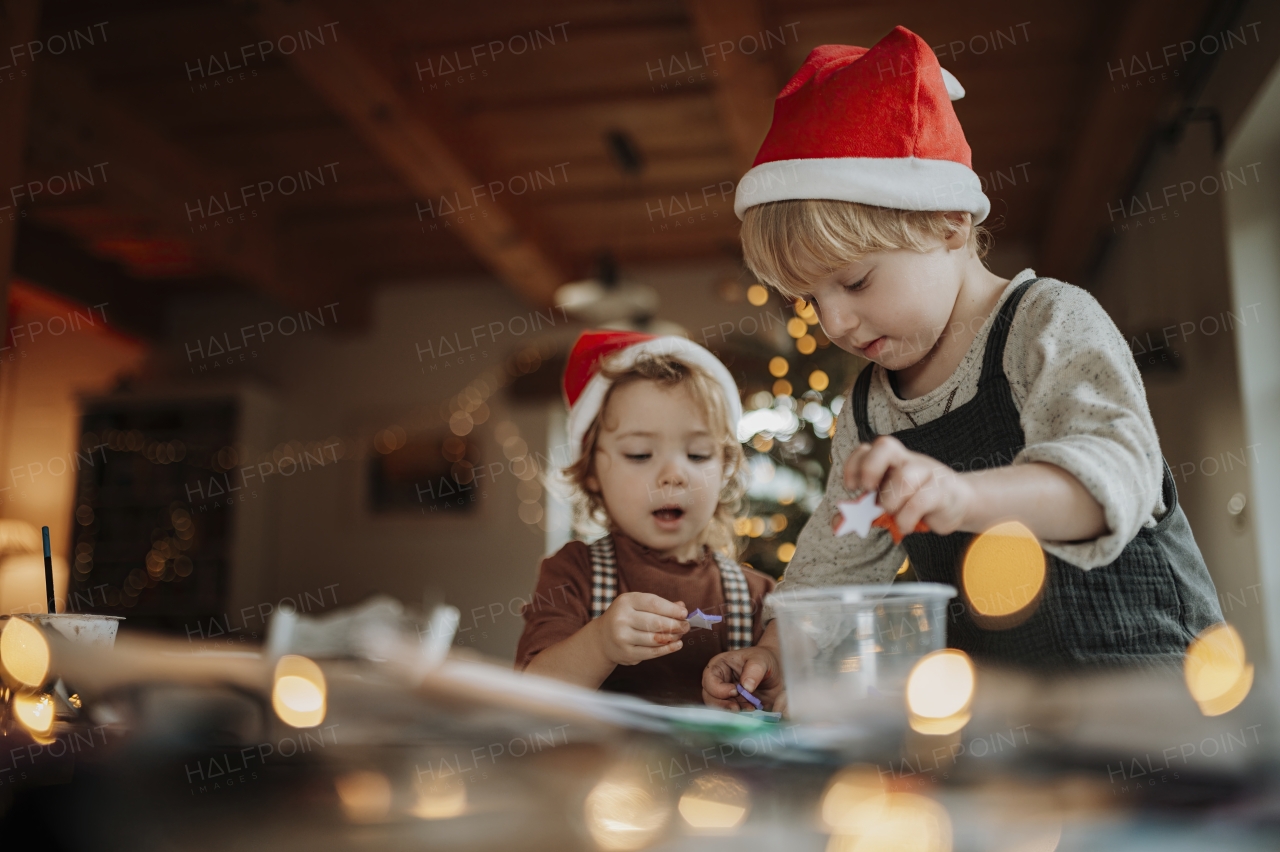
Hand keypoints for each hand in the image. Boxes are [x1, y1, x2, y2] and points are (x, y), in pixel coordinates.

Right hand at [593, 592, 688, 665]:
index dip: (672, 609)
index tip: (684, 613)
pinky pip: (652, 652)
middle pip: (656, 622)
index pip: (653, 603)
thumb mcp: (637, 605)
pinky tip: (676, 645)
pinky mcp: (626, 653)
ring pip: (655, 638)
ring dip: (673, 637)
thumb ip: (658, 605)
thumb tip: (681, 607)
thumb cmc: (626, 618)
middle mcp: (622, 618)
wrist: (602, 638)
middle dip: (676, 624)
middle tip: (686, 626)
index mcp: (626, 601)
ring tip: (681, 634)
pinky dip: (668, 649)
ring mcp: (623, 637)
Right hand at [702, 646, 785, 711]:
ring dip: (734, 712)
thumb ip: (754, 670)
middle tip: (738, 708)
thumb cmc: (764, 660)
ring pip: (720, 709)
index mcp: (719, 666)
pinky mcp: (735, 707)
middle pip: (710, 698)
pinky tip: (753, 712)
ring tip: (750, 708)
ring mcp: (726, 697)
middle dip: (723, 705)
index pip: (709, 679)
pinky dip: (742, 716)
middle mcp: (718, 683)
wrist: (777, 672)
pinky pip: (733, 716)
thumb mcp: (761, 659)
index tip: (735, 691)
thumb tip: (747, 687)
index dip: (718, 688)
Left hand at [843, 436, 974, 535]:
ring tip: (891, 514)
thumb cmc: (916, 501)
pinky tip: (905, 526)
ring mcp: (926, 472)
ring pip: (905, 476)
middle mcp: (907, 460)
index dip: (854, 465)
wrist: (958, 502)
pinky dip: (908, 517)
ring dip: (891, 500)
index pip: (867, 448)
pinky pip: (922, 500)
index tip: (851, 487)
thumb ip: (863, 512)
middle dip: (870, 468)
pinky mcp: (942, 490)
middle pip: (885, 446)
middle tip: (869, 490)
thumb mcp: (887, 504)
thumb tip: (837, 525)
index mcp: (891, 460)